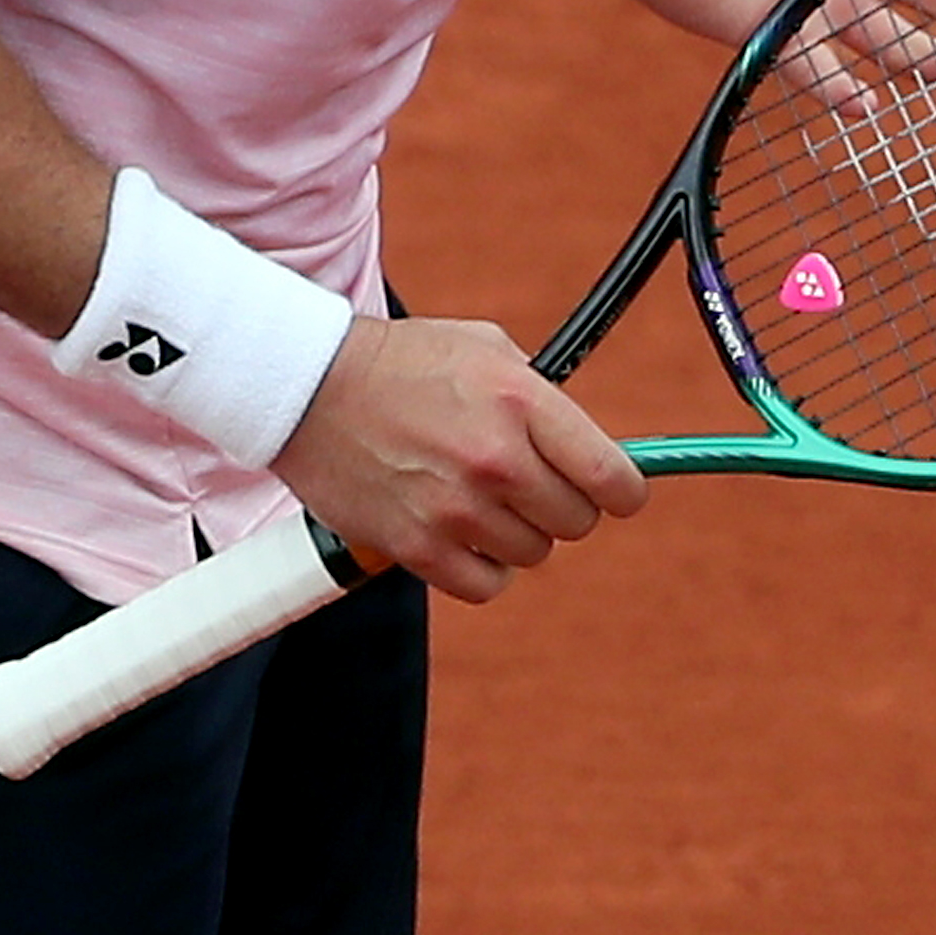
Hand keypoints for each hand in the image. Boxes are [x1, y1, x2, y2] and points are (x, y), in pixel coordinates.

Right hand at [268, 315, 647, 601]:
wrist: (310, 385)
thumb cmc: (404, 362)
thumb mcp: (487, 349)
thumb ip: (544, 397)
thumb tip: (593, 448)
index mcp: (521, 402)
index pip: (613, 477)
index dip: (625, 491)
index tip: (617, 492)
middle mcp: (495, 459)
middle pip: (577, 521)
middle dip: (564, 504)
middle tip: (530, 482)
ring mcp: (455, 508)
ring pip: (533, 553)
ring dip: (519, 532)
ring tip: (481, 497)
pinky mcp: (417, 546)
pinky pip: (487, 585)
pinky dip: (484, 567)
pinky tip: (465, 534)